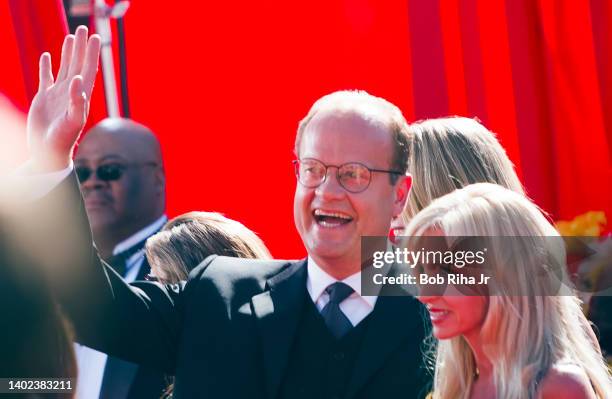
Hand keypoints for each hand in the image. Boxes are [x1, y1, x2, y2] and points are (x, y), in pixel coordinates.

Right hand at [27, 26, 100, 171]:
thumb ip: (77, 100)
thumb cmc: (63, 140)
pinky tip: (48, 56)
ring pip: (64, 68)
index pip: (89, 69)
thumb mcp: (73, 120)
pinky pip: (46, 78)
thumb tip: (78, 79)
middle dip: (81, 47)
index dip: (92, 53)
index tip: (96, 37)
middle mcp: (71, 93)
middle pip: (78, 64)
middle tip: (84, 29)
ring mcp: (58, 95)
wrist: (49, 152)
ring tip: (71, 36)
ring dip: (68, 53)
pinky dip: (47, 66)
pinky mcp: (44, 99)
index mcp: (81, 96)